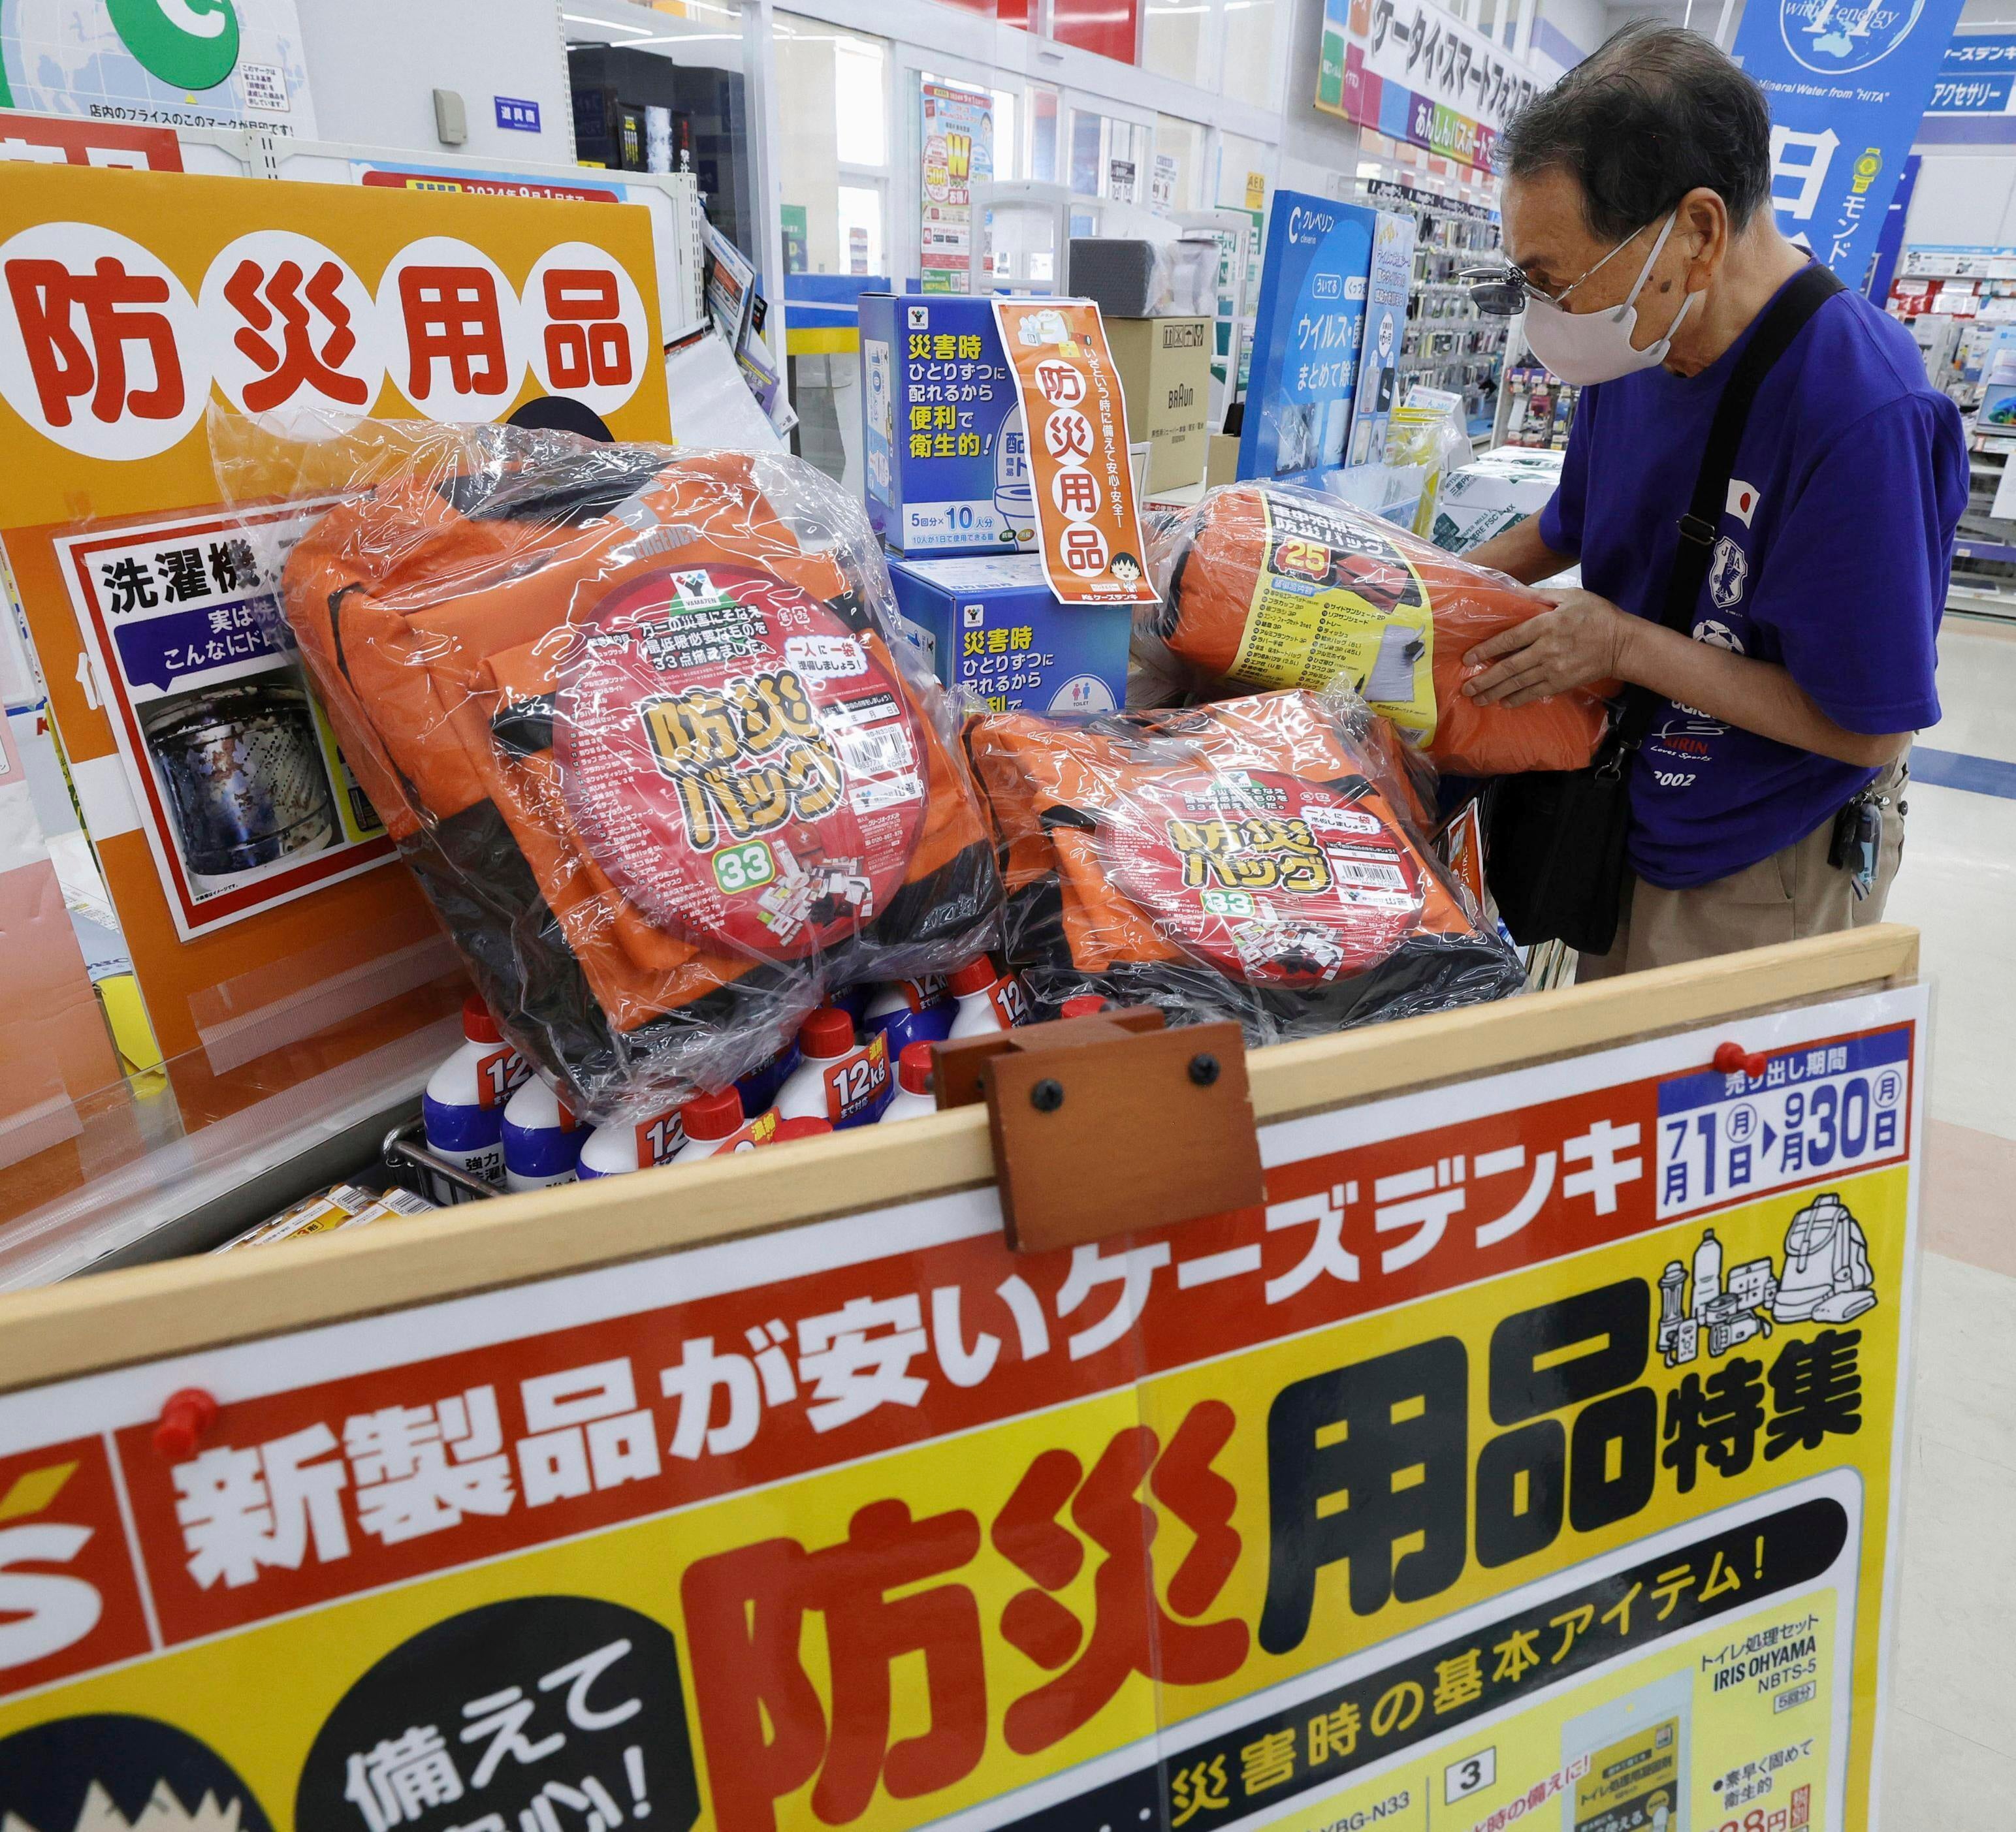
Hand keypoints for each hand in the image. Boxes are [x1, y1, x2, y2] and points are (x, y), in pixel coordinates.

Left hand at [1460, 587, 1635, 707]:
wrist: (1623, 643)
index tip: (1468, 657)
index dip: (1486, 649)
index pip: (1509, 639)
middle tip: (1466, 688)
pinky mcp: (1562, 683)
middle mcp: (1546, 649)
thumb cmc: (1597, 615)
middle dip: (1485, 679)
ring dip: (1495, 692)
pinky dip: (1518, 699)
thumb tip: (1513, 592)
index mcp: (1546, 625)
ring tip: (1477, 699)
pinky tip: (1504, 702)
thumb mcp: (1571, 596)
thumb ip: (1540, 596)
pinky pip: (1535, 693)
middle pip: (1509, 667)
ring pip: (1518, 683)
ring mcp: (1554, 669)